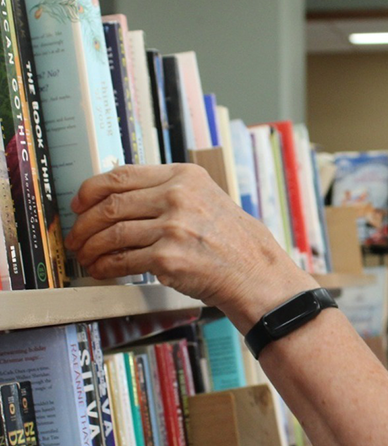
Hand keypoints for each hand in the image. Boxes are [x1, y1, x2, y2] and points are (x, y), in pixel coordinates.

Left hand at [65, 163, 315, 331]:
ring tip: (86, 256)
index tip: (79, 203)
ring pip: (112, 234)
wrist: (253, 269)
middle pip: (111, 205)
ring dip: (90, 248)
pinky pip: (122, 261)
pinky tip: (101, 269)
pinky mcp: (168, 258)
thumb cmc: (228, 238)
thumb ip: (167, 191)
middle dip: (84, 224)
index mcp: (184, 176)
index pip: (122, 175)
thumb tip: (118, 197)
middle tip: (76, 236)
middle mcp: (178, 197)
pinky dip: (104, 267)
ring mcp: (173, 228)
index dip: (90, 190)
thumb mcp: (204, 198)